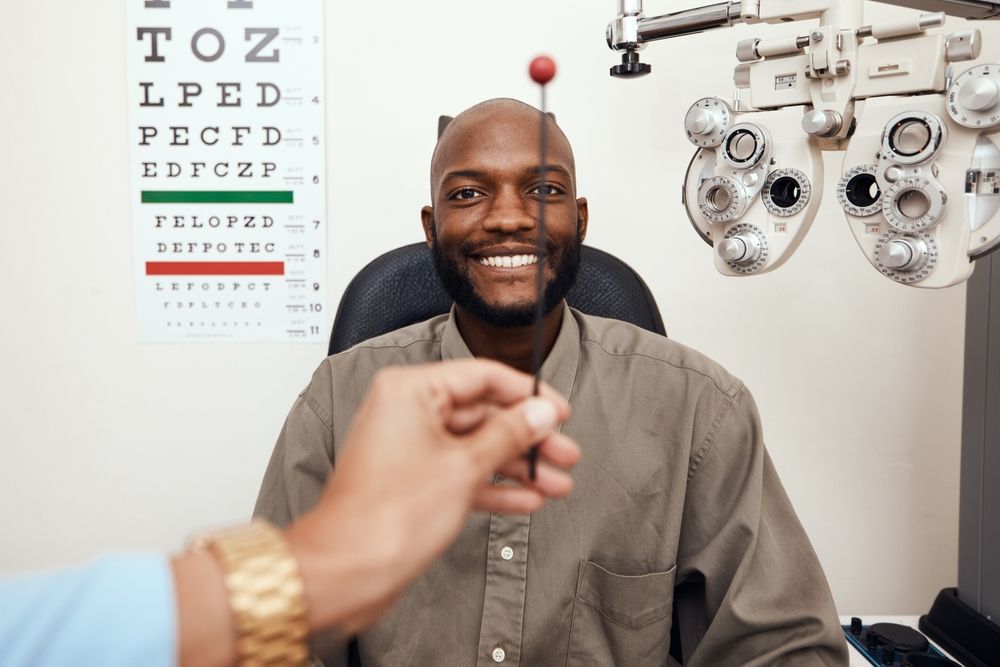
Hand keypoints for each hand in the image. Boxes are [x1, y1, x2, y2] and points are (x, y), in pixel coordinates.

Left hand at [285, 359, 579, 634]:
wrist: (347, 570)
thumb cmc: (387, 517)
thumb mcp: (464, 467)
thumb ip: (509, 434)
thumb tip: (540, 414)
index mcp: (410, 391)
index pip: (482, 375)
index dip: (526, 395)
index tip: (559, 412)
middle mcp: (406, 412)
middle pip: (482, 413)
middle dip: (527, 438)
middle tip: (564, 453)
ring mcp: (408, 447)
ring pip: (475, 446)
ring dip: (517, 465)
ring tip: (556, 483)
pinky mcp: (411, 480)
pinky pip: (460, 472)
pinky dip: (493, 485)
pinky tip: (527, 499)